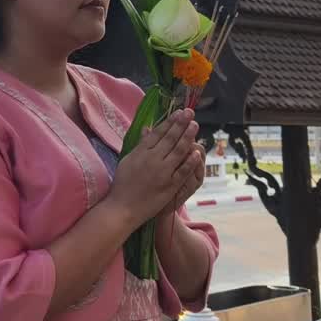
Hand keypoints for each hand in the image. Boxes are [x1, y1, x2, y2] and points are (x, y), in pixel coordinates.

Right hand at [108, 109, 199, 226]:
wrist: (123, 207)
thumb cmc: (123, 183)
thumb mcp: (128, 160)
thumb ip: (140, 144)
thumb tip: (147, 128)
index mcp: (140, 152)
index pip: (158, 133)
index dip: (170, 122)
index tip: (179, 112)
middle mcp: (151, 159)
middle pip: (170, 138)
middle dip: (181, 124)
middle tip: (190, 113)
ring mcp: (162, 172)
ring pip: (178, 151)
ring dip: (188, 137)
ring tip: (195, 126)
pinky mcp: (169, 185)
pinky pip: (182, 171)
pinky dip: (190, 161)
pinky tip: (196, 151)